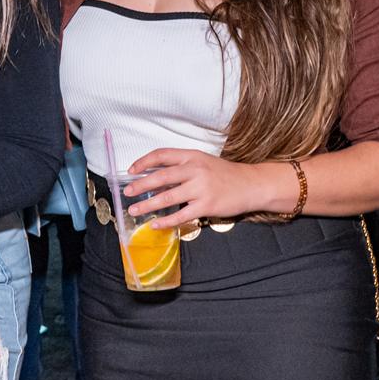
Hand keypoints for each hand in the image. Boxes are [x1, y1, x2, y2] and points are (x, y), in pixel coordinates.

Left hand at [123, 149, 280, 228]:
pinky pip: (181, 215)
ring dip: (148, 205)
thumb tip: (154, 177)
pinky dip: (166, 221)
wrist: (252, 185)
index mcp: (192, 156)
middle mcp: (195, 170)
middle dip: (141, 185)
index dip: (144, 162)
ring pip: (167, 197)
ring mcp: (201, 188)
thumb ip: (181, 167)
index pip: (162, 155)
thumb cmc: (225, 174)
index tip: (131, 170)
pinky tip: (155, 224)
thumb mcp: (203, 163)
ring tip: (134, 210)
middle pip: (161, 176)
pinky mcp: (206, 206)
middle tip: (126, 192)